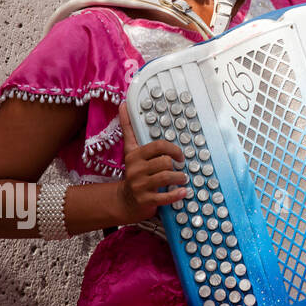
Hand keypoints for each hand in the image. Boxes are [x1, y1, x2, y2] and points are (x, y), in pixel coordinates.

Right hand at [116, 103, 188, 223]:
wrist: (124, 200)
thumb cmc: (133, 172)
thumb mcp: (130, 150)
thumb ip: (129, 129)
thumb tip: (123, 105)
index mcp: (135, 156)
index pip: (158, 146)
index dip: (173, 148)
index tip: (179, 155)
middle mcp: (136, 170)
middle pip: (165, 162)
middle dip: (177, 165)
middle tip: (181, 168)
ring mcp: (140, 186)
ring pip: (166, 177)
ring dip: (179, 178)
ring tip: (182, 179)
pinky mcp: (145, 201)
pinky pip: (165, 197)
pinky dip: (176, 194)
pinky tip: (183, 192)